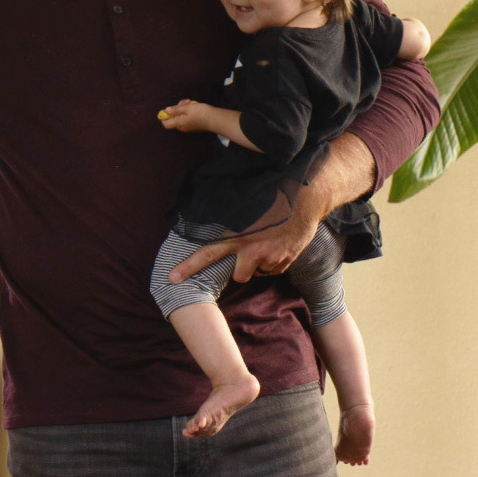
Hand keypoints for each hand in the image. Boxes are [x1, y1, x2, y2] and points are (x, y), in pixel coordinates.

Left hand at [158, 99, 218, 132]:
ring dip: (184, 108)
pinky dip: (188, 112)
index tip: (168, 109)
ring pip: (181, 116)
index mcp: (178, 123)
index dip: (164, 117)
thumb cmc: (199, 113)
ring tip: (190, 102)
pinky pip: (187, 118)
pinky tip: (194, 106)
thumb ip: (175, 110)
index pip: (166, 124)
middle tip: (185, 102)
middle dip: (177, 108)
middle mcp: (182, 127)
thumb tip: (166, 111)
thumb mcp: (186, 108)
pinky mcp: (194, 125)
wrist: (214, 119)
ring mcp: (188, 127)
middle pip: (174, 118)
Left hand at [168, 205, 319, 284]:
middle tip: (246, 253)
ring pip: (258, 272)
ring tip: (266, 242)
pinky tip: (277, 245)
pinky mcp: (286, 262)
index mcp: (238, 236)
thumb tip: (208, 217)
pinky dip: (274, 262)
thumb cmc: (272, 197)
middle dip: (240, 270)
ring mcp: (271, 259)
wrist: (305, 200)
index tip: (171, 279)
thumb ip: (228, 218)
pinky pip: (274, 270)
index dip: (187, 267)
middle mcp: (253, 251)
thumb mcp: (245, 205)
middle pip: (239, 276)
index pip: (206, 254)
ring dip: (258, 264)